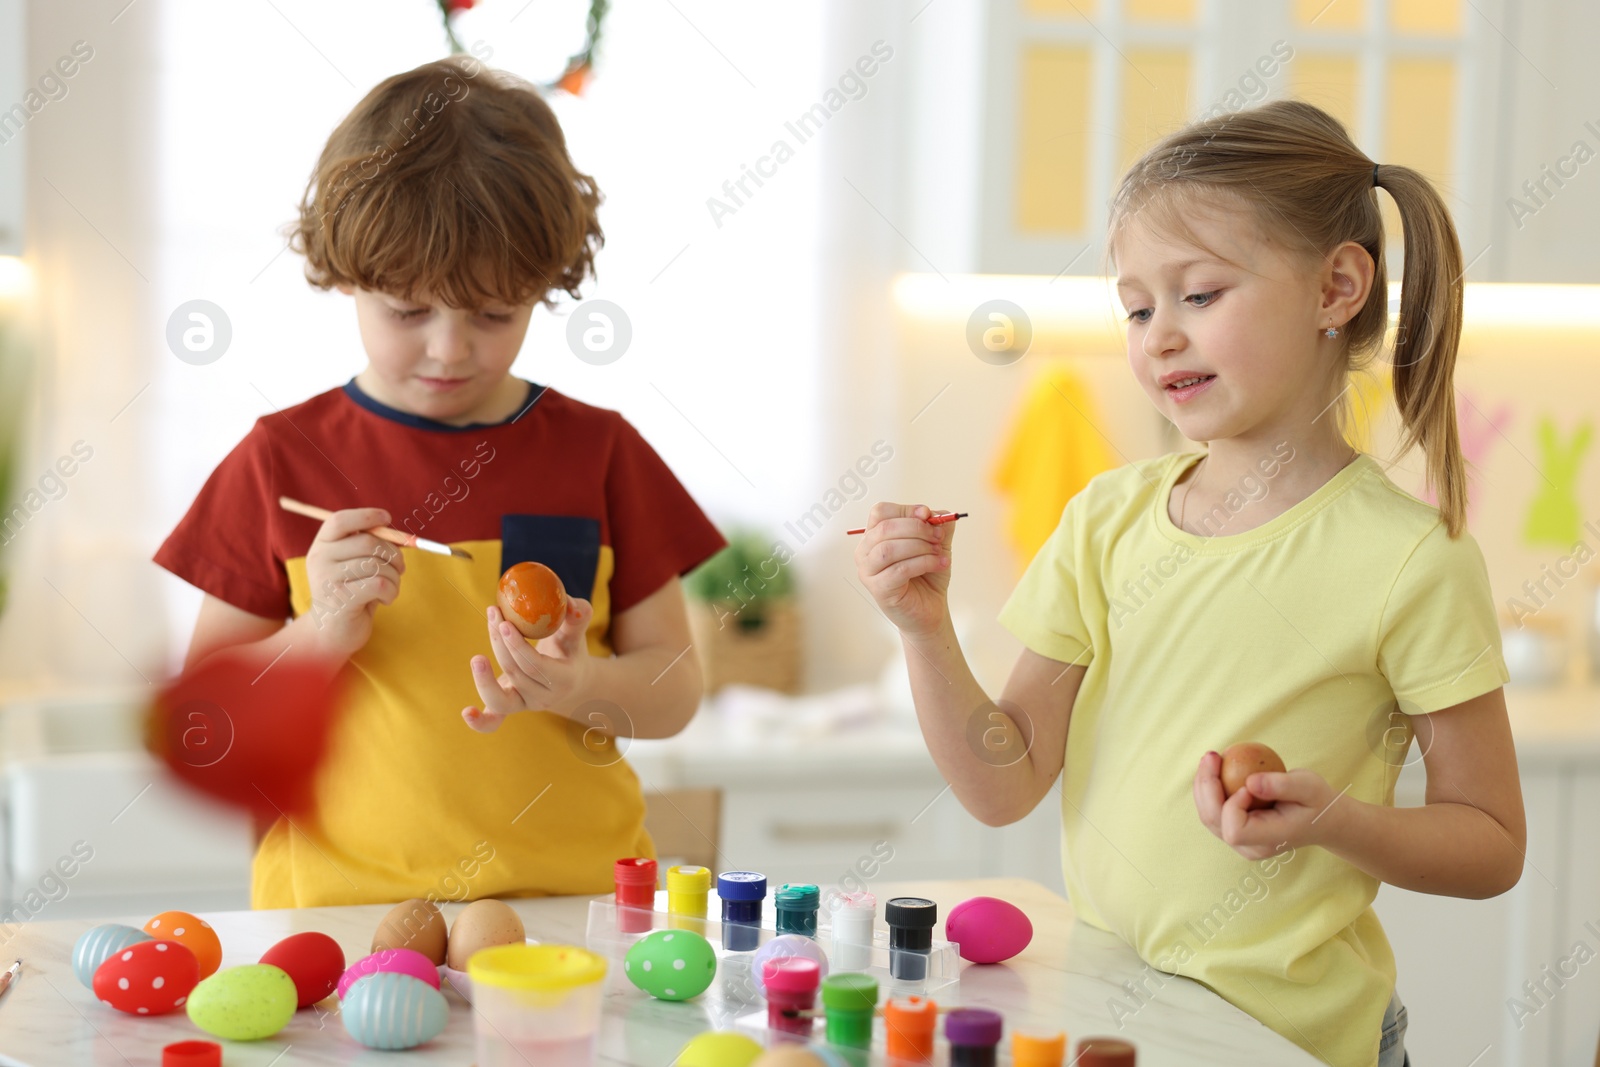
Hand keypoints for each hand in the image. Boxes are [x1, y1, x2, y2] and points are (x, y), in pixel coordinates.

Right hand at [303, 507, 404, 658]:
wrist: (334, 631)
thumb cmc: (352, 591)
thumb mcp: (354, 564)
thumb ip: (369, 545)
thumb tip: (399, 535)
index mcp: (322, 545)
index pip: (340, 520)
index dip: (366, 515)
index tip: (387, 519)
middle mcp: (319, 559)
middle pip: (368, 542)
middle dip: (394, 554)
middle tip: (400, 568)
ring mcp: (328, 580)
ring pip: (378, 565)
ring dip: (395, 577)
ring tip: (390, 587)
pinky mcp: (342, 600)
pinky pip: (381, 585)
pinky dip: (392, 592)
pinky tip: (385, 599)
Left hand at [462, 597, 595, 732]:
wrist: (570, 680)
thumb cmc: (570, 650)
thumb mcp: (576, 633)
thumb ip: (578, 615)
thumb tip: (569, 602)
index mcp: (564, 680)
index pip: (537, 666)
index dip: (518, 647)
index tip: (505, 624)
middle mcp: (544, 698)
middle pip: (516, 673)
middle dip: (500, 643)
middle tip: (493, 614)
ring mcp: (525, 706)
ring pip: (501, 695)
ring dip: (484, 679)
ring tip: (476, 659)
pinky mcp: (510, 709)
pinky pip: (493, 722)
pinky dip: (480, 722)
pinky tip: (466, 712)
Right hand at [854, 503, 953, 636]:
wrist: (929, 610)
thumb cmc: (927, 577)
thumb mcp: (936, 545)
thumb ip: (937, 526)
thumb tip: (938, 513)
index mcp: (874, 536)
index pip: (881, 512)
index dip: (906, 510)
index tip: (928, 515)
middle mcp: (865, 552)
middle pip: (885, 528)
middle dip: (917, 528)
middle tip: (938, 536)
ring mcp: (868, 572)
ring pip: (889, 549)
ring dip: (919, 546)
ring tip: (938, 553)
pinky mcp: (879, 589)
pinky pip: (899, 569)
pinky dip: (923, 563)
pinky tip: (938, 564)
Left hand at [1192, 750, 1337, 858]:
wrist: (1322, 818)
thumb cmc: (1317, 801)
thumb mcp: (1309, 787)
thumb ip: (1282, 785)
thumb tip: (1249, 782)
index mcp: (1269, 841)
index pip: (1235, 830)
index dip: (1233, 806)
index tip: (1248, 783)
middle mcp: (1250, 847)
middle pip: (1213, 821)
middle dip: (1206, 785)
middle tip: (1212, 754)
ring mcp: (1240, 841)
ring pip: (1208, 815)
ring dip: (1204, 784)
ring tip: (1211, 757)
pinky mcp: (1234, 830)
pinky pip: (1213, 810)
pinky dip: (1210, 788)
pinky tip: (1214, 765)